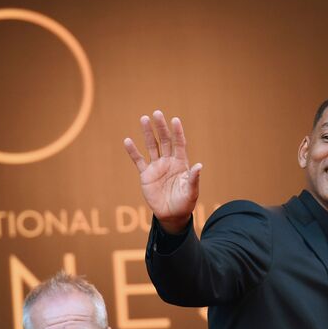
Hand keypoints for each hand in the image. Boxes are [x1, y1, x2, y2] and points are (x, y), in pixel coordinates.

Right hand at [123, 110, 201, 233]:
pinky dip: (133, 152)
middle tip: (157, 113)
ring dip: (148, 133)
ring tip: (144, 119)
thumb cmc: (185, 203)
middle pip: (165, 141)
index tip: (175, 120)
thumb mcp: (191, 191)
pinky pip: (138, 160)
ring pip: (152, 146)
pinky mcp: (146, 175)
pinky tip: (127, 141)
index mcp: (181, 164)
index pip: (179, 144)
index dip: (177, 132)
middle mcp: (169, 162)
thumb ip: (194, 178)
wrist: (172, 215)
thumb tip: (200, 166)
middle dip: (161, 127)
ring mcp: (157, 167)